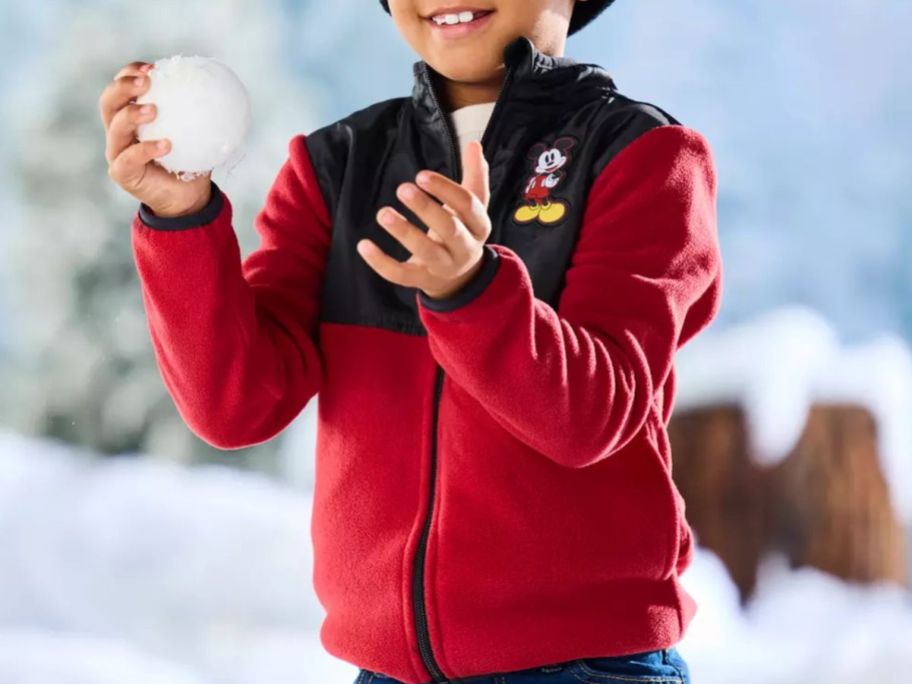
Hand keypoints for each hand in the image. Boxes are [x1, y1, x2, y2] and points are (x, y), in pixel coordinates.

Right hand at [99, 60, 211, 217]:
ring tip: (153, 110)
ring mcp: (117, 153)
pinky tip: (166, 144)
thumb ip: (200, 113)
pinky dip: (146, 149)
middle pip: (108, 103)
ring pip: (115, 128)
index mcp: (131, 117)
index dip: (129, 73)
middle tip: (145, 82)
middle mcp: (119, 132)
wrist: (188, 198)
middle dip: (122, 87)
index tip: (152, 68)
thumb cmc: (190, 161)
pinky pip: (129, 158)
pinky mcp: (122, 173)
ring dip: (132, 114)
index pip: (121, 88)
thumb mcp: (196, 134)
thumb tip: (222, 89)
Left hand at [357, 140, 491, 299]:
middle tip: (402, 188)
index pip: (468, 205)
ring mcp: (443, 267)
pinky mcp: (422, 280)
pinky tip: (363, 245)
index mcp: (479, 226)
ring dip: (404, 232)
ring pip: (425, 251)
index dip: (445, 189)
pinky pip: (401, 275)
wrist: (460, 277)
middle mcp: (465, 248)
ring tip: (383, 213)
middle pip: (449, 229)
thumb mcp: (472, 206)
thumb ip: (474, 175)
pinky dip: (381, 263)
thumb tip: (474, 144)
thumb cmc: (462, 230)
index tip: (421, 175)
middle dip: (426, 209)